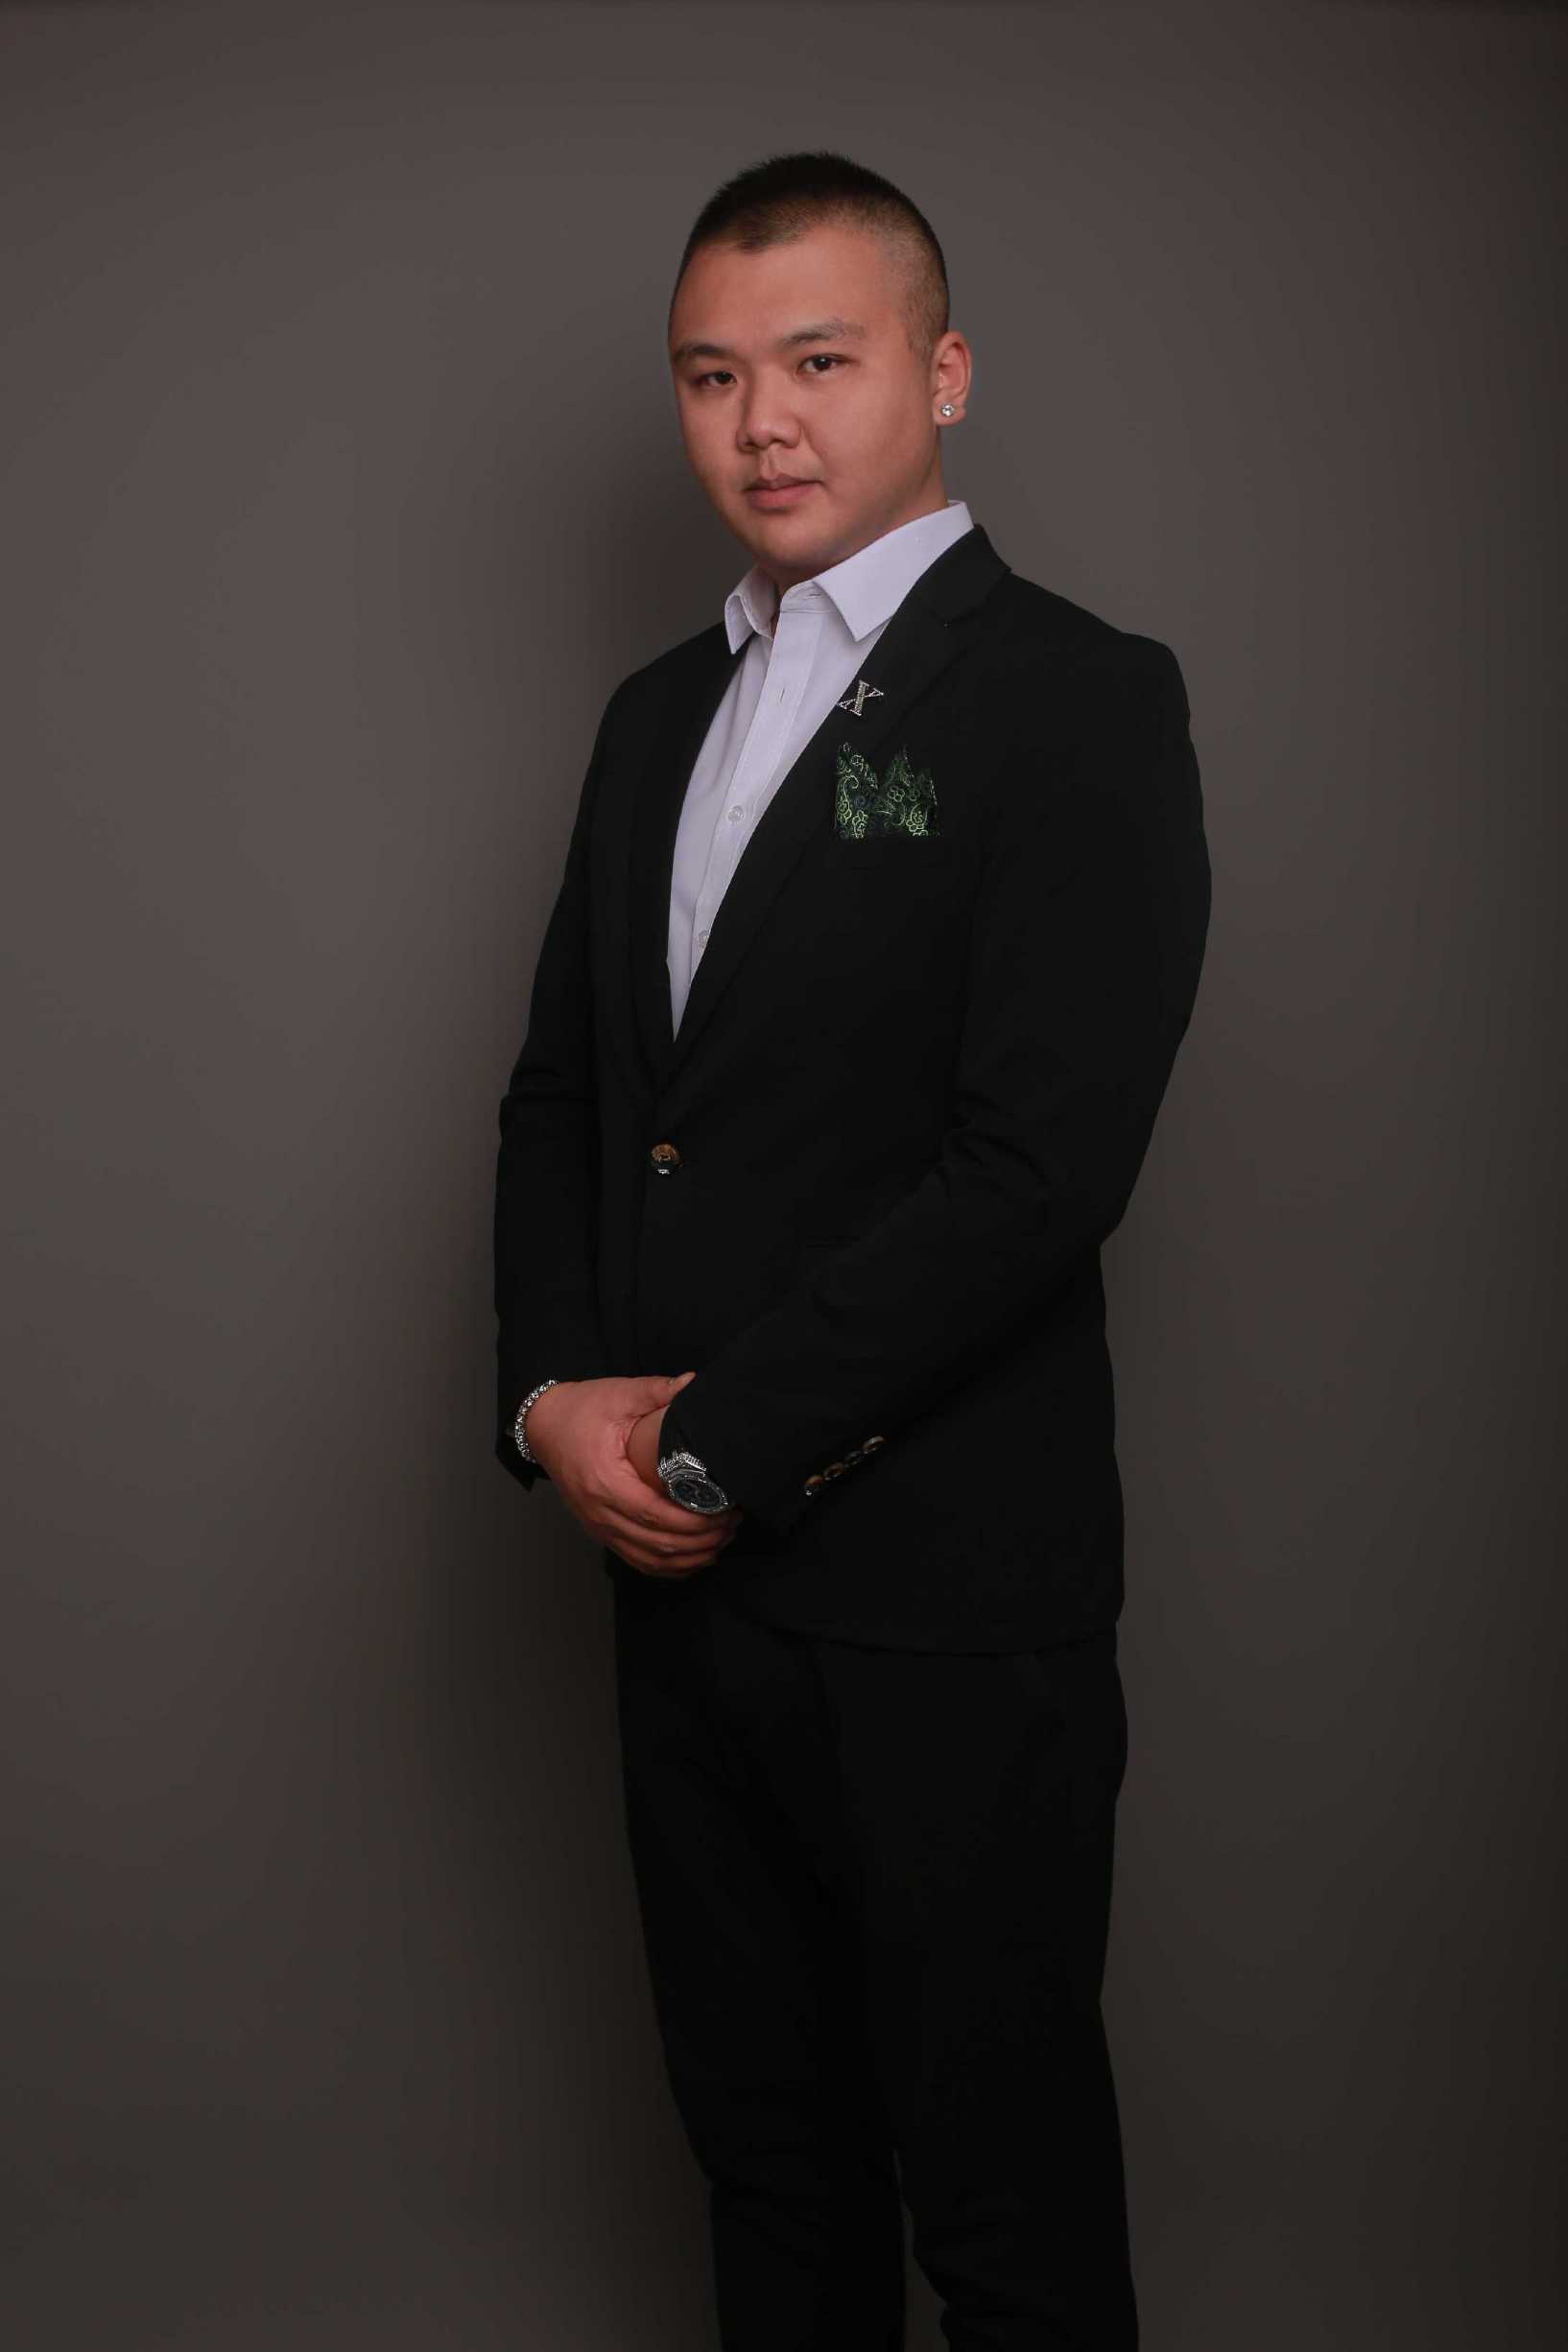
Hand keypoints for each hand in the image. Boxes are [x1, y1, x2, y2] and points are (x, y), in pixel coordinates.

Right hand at [522, 1372, 744, 1577]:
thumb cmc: (580, 1411)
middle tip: (732, 1525)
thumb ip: (657, 1391)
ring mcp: (599, 1526)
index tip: (725, 1513)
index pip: (656, 1515)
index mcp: (605, 1481)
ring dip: (688, 1559)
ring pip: (650, 1560)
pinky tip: (693, 1558)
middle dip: (701, 1542)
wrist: (543, 1427)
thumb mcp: (619, 1394)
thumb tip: (694, 1382)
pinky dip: (668, 1566)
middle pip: (658, 1544)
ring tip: (721, 1541)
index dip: (695, 1522)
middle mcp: (600, 1512)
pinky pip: (637, 1560)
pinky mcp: (601, 1531)